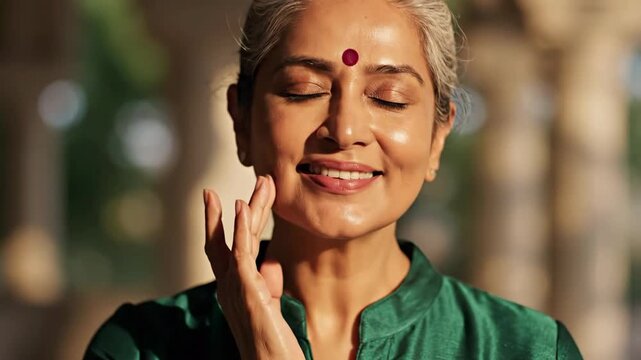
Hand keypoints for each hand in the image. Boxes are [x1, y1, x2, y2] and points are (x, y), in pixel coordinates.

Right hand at [203, 176, 303, 359]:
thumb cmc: (271, 343)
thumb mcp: (268, 306)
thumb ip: (265, 283)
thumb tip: (269, 265)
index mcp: (233, 287)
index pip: (227, 246)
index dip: (232, 219)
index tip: (240, 196)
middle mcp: (228, 285)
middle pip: (230, 236)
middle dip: (245, 205)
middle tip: (261, 178)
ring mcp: (234, 287)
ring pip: (236, 238)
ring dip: (248, 207)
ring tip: (262, 181)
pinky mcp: (246, 291)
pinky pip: (240, 253)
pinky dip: (239, 227)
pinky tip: (242, 206)